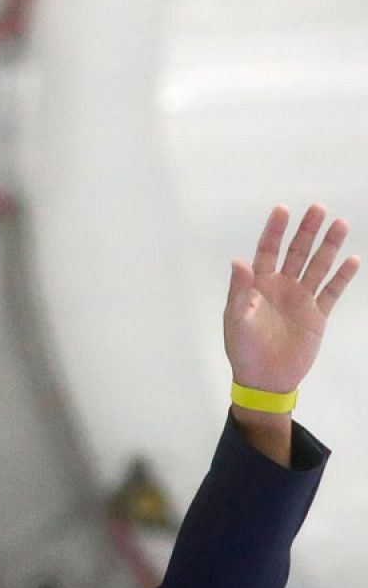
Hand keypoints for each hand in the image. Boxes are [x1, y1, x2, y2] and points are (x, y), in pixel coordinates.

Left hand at [225, 204, 357, 392]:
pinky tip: (352, 259)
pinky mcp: (317, 315)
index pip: (267, 251)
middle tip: (318, 208)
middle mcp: (281, 287)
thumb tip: (238, 261)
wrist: (265, 379)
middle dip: (306, 231)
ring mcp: (301, 299)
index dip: (274, 231)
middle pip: (296, 253)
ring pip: (317, 267)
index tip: (283, 209)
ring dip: (329, 246)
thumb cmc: (243, 349)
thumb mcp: (236, 320)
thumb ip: (239, 291)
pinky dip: (342, 276)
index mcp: (258, 286)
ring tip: (340, 224)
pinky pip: (332, 291)